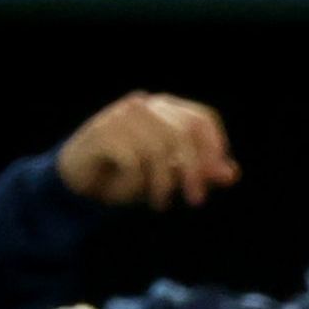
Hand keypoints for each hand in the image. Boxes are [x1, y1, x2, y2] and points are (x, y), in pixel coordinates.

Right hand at [57, 93, 238, 208]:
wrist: (77, 183)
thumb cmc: (128, 176)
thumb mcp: (170, 177)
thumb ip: (200, 173)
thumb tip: (231, 173)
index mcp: (163, 109)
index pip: (201, 118)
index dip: (214, 146)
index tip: (217, 175)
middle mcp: (142, 106)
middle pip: (183, 133)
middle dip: (194, 171)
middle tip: (195, 201)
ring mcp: (119, 116)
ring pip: (159, 149)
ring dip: (162, 183)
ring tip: (158, 202)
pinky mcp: (101, 132)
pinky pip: (133, 161)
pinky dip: (135, 183)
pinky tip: (124, 193)